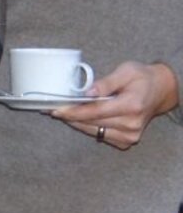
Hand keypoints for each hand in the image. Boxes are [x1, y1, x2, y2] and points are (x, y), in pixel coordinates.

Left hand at [51, 61, 180, 148]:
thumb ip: (106, 83)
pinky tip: (76, 119)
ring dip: (76, 123)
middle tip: (50, 109)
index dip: (73, 111)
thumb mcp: (125, 71)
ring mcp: (131, 135)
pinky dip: (88, 127)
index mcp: (131, 106)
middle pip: (92, 123)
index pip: (95, 112)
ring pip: (94, 131)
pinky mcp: (128, 141)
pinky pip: (101, 136)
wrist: (161, 90)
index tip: (56, 109)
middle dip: (70, 116)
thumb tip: (87, 92)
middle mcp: (131, 124)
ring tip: (59, 113)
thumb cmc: (142, 78)